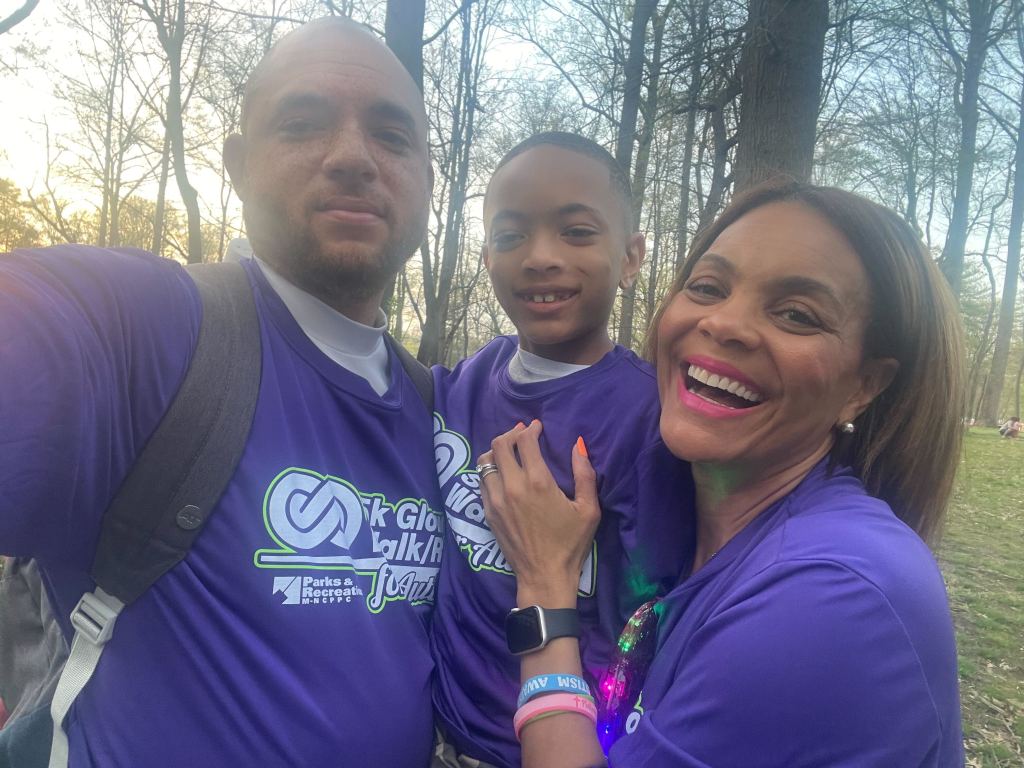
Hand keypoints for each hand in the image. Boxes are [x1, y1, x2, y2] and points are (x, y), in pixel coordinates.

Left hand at [478, 421, 599, 607]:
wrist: (544, 576)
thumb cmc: (571, 544)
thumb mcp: (589, 510)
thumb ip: (585, 474)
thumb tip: (578, 445)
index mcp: (538, 482)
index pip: (524, 442)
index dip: (530, 429)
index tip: (537, 427)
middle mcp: (512, 487)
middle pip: (499, 445)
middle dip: (510, 434)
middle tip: (522, 434)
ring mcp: (495, 500)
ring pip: (485, 462)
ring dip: (496, 451)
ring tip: (509, 451)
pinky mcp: (487, 512)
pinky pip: (481, 482)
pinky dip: (489, 470)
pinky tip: (501, 473)